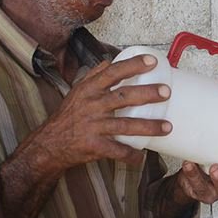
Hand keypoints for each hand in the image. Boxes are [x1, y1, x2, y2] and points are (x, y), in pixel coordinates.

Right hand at [31, 55, 171, 172]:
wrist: (49, 144)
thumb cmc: (68, 116)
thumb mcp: (76, 92)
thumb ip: (93, 76)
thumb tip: (109, 61)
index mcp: (89, 89)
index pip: (113, 72)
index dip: (133, 65)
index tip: (152, 61)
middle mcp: (92, 106)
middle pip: (123, 97)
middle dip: (147, 94)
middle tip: (166, 92)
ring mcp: (93, 126)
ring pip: (125, 126)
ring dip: (148, 127)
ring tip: (168, 126)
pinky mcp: (93, 146)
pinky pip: (117, 151)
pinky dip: (131, 155)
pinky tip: (142, 157)